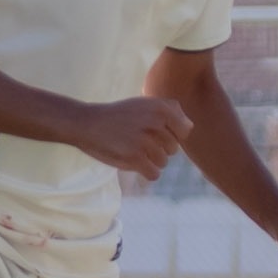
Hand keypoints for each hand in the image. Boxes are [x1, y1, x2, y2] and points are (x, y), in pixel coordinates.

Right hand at [79, 93, 196, 183]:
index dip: (172, 135)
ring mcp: (145, 140)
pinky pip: (154, 174)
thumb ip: (170, 110)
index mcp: (160, 107)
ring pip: (163, 162)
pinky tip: (133, 162)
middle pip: (173, 149)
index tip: (155, 133)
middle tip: (138, 140)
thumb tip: (189, 127)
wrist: (88, 123)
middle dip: (158, 148)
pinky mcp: (134, 157)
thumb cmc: (119, 116)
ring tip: (133, 149)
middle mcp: (155, 122)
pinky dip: (145, 172)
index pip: (185, 130)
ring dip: (150, 161)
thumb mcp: (144, 103)